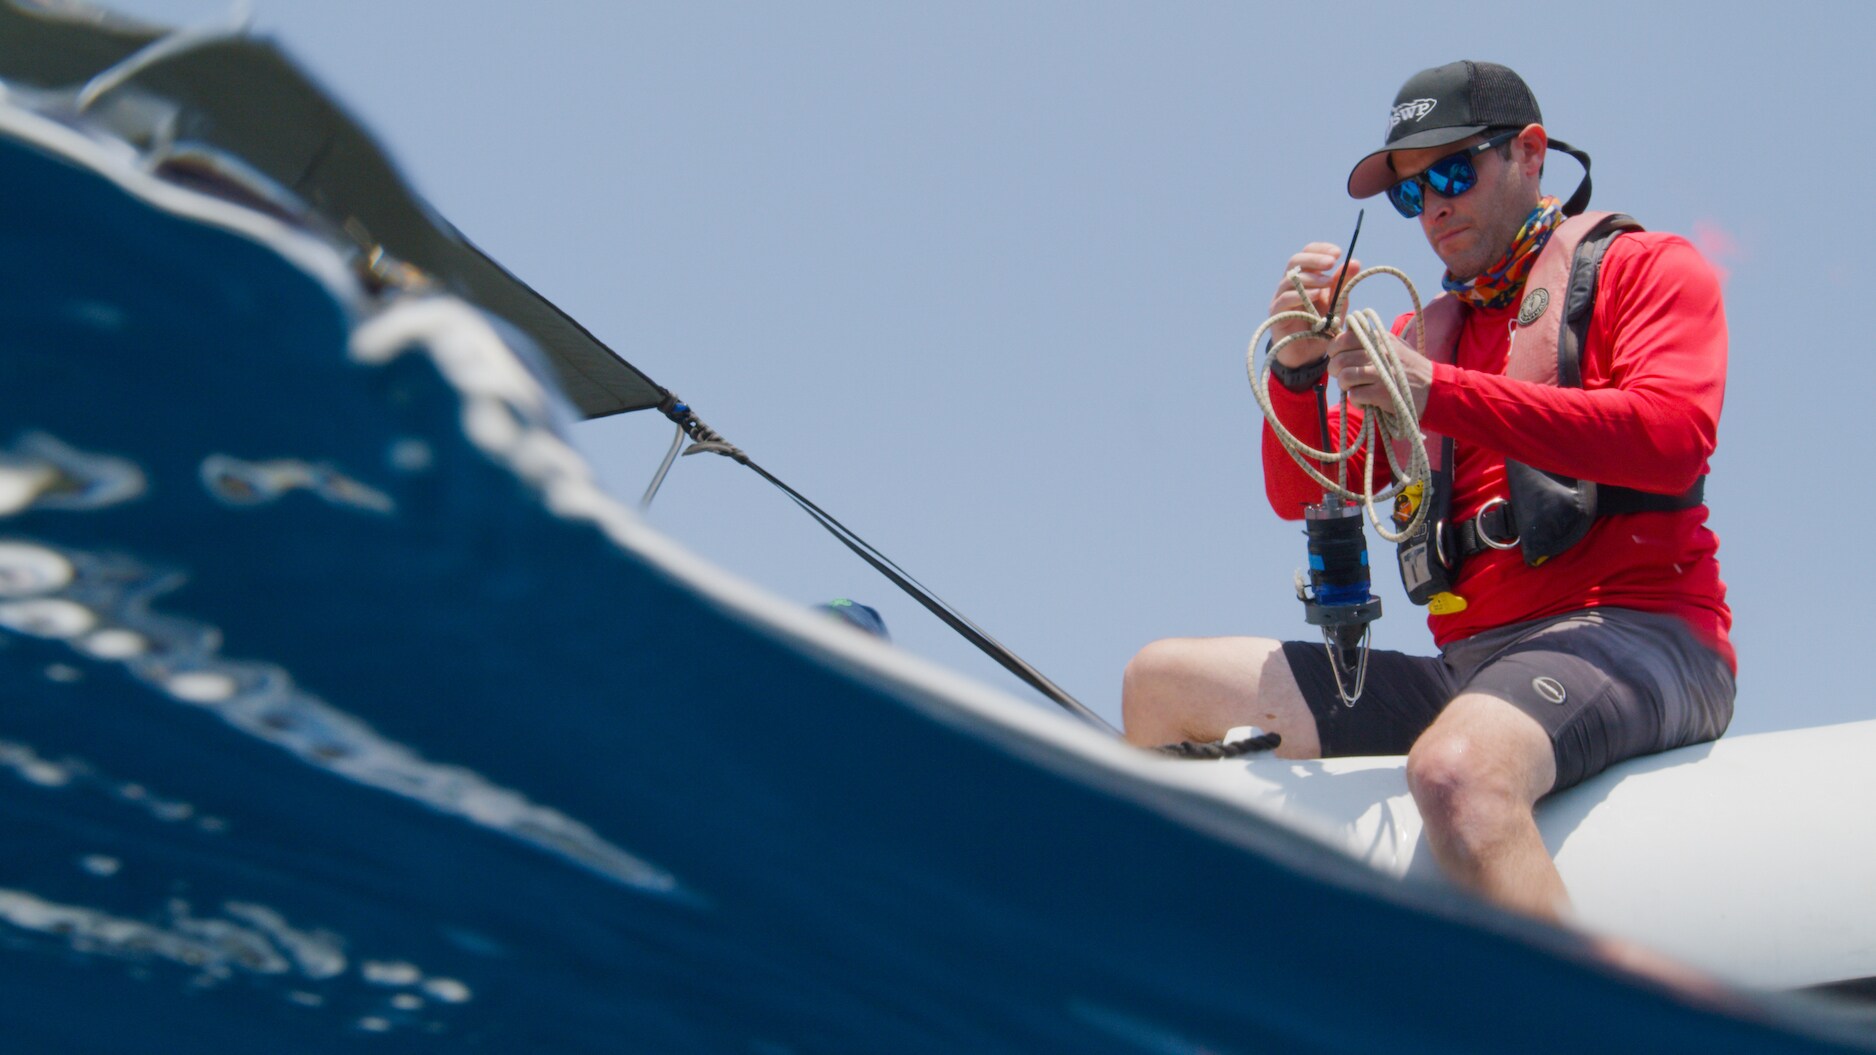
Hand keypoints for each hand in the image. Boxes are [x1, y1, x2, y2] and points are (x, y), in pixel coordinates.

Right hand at [1266, 243, 1360, 366]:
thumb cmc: (1322, 327)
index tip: (1338, 253)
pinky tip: (1316, 296)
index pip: (1307, 253)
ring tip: (1327, 283)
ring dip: (1311, 278)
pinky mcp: (1277, 314)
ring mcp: (1281, 298)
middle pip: (1296, 261)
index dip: (1320, 249)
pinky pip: (1285, 299)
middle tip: (1331, 262)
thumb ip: (1343, 284)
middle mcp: (1290, 285)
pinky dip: (1301, 295)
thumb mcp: (1337, 303)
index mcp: (1305, 278)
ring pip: (1290, 279)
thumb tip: (1355, 261)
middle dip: (1314, 259)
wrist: (1308, 356)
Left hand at [1328, 325, 1432, 416]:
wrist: (1435, 388)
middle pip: (1339, 359)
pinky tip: (1365, 401)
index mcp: (1380, 338)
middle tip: (1342, 376)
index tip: (1337, 357)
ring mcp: (1379, 373)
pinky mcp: (1381, 393)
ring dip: (1344, 386)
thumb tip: (1346, 330)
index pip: (1345, 338)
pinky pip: (1354, 395)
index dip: (1334, 349)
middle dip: (1335, 370)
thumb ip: (1372, 338)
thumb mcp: (1395, 345)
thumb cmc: (1411, 368)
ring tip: (1354, 388)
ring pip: (1344, 377)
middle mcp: (1378, 353)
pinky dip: (1356, 401)